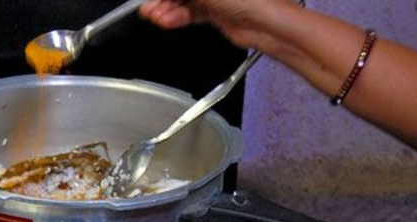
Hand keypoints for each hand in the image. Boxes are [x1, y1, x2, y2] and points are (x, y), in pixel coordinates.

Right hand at [138, 0, 301, 50]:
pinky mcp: (216, 11)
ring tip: (156, 16)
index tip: (148, 0)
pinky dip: (177, 17)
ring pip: (183, 0)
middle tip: (148, 7)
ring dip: (166, 9)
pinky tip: (167, 20)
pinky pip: (190, 12)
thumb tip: (160, 0)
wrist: (268, 24)